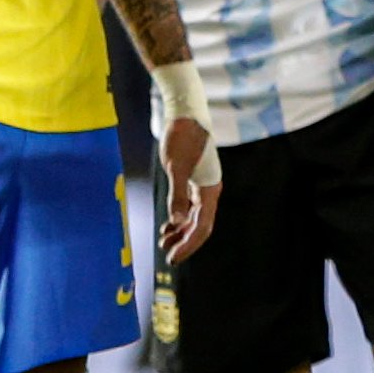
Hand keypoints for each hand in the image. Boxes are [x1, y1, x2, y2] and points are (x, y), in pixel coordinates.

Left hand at [159, 117, 219, 265]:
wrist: (185, 114)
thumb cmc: (181, 138)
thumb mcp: (175, 167)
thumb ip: (177, 196)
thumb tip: (178, 222)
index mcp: (209, 190)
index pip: (202, 227)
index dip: (189, 245)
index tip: (174, 257)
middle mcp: (209, 191)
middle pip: (201, 226)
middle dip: (185, 242)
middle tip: (168, 256)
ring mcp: (202, 186)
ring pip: (195, 218)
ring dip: (181, 232)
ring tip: (164, 242)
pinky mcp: (194, 180)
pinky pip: (189, 207)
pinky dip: (179, 218)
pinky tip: (168, 225)